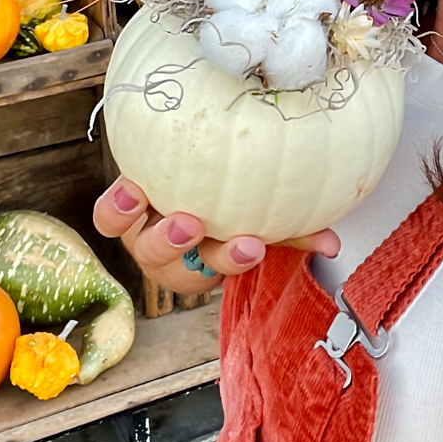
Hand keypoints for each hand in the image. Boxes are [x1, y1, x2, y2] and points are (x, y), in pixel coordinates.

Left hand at [93, 176, 340, 296]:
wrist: (182, 175)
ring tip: (145, 197)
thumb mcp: (259, 220)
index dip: (231, 260)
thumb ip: (293, 229)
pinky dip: (117, 202)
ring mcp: (139, 227)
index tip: (253, 244)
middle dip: (176, 246)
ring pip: (132, 237)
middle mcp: (166, 247)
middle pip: (167, 259)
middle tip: (194, 224)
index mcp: (201, 258)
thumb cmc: (224, 209)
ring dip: (138, 223)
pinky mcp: (120, 204)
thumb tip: (332, 243)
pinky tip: (131, 179)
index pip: (215, 265)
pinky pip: (110, 213)